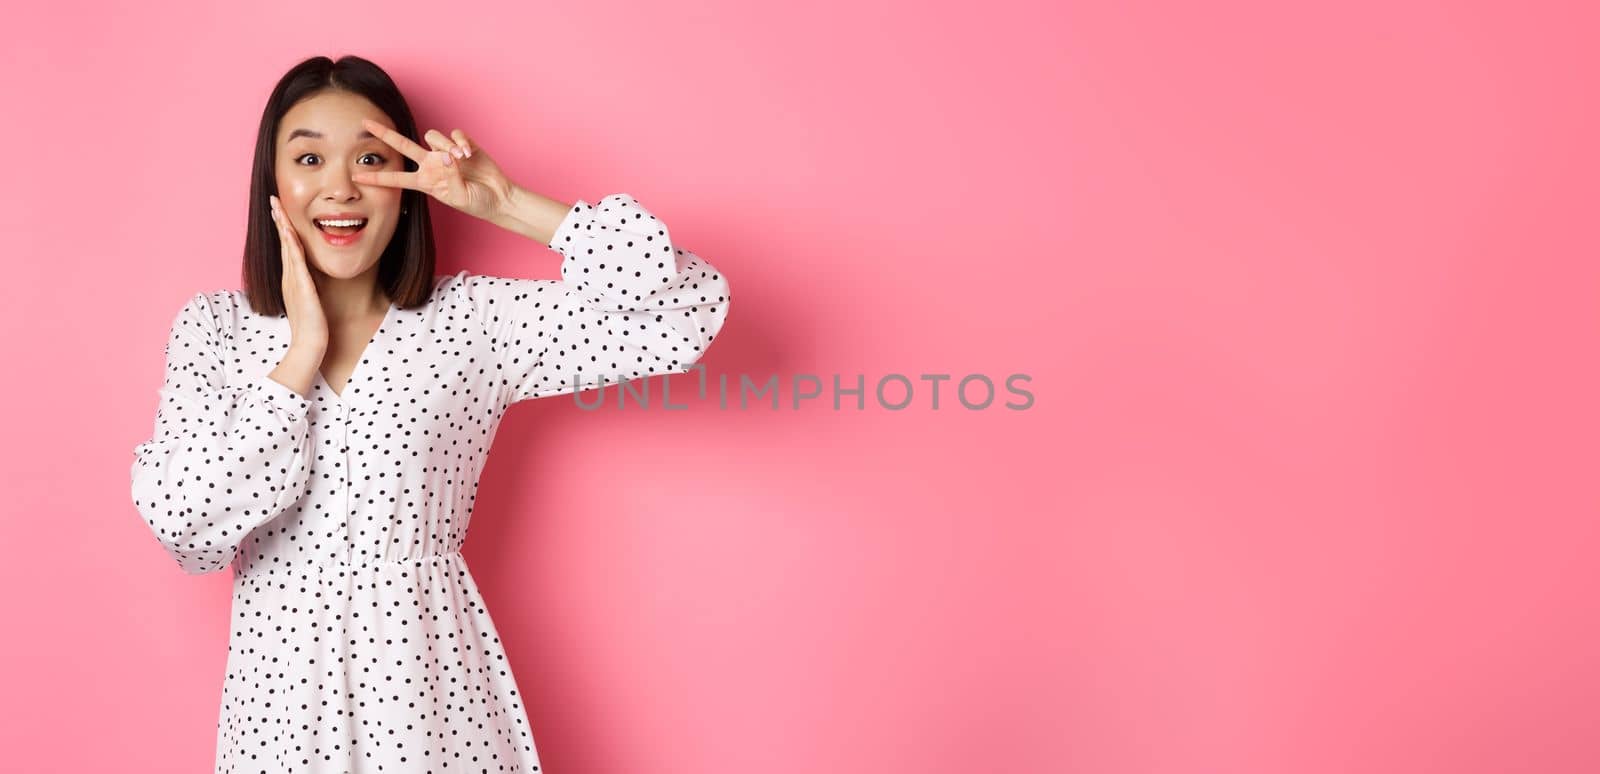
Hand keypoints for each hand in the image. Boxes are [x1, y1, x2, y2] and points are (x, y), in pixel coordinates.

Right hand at [268, 194, 328, 354]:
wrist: (310, 345)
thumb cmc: (313, 326)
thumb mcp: (311, 300)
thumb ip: (309, 286)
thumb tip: (313, 278)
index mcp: (291, 279)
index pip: (286, 247)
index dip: (283, 228)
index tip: (280, 210)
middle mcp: (289, 277)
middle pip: (282, 242)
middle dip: (278, 220)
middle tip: (273, 199)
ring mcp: (293, 281)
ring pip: (286, 247)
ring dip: (282, 226)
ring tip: (277, 206)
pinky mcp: (301, 287)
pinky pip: (295, 262)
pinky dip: (291, 245)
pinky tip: (290, 231)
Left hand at [352, 117, 511, 221]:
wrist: (498, 197)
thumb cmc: (477, 202)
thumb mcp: (459, 196)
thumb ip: (450, 177)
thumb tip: (447, 156)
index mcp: (426, 181)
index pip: (397, 178)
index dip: (377, 178)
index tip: (356, 177)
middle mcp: (431, 164)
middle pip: (403, 145)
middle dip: (384, 134)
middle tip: (366, 123)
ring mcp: (446, 153)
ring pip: (433, 137)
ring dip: (445, 146)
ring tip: (461, 159)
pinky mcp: (462, 144)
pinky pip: (455, 134)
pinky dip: (461, 142)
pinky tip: (468, 153)